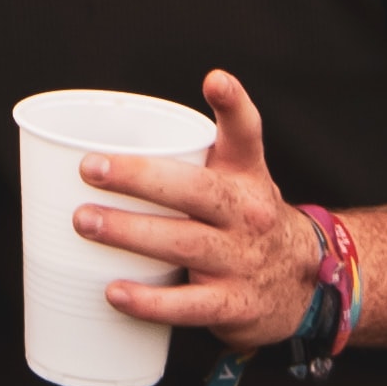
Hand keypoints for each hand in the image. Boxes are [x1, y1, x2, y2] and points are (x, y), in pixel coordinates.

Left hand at [72, 69, 323, 350]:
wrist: (302, 287)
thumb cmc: (244, 223)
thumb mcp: (235, 181)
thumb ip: (186, 156)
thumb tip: (95, 144)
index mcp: (246, 175)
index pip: (246, 133)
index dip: (233, 104)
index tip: (216, 80)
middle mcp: (248, 212)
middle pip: (196, 189)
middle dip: (139, 177)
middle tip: (89, 168)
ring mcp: (241, 259)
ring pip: (184, 242)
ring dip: (129, 232)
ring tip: (85, 221)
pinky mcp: (233, 304)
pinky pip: (187, 304)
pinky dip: (149, 301)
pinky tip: (114, 292)